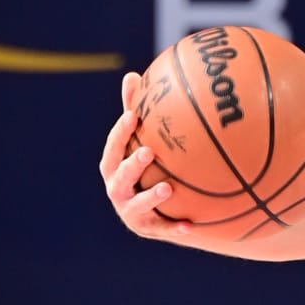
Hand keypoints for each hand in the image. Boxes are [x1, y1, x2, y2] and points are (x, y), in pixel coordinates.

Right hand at [100, 71, 182, 239]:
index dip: (121, 133)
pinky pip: (163, 230)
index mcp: (113, 167)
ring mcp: (131, 212)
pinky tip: (192, 225)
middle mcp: (117, 190)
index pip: (113, 148)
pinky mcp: (149, 229)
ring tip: (167, 188)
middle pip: (119, 178)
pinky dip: (175, 227)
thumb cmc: (143, 166)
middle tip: (148, 151)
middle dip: (131, 165)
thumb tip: (132, 74)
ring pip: (137, 206)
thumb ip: (134, 112)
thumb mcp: (137, 140)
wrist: (152, 209)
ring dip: (150, 198)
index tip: (134, 115)